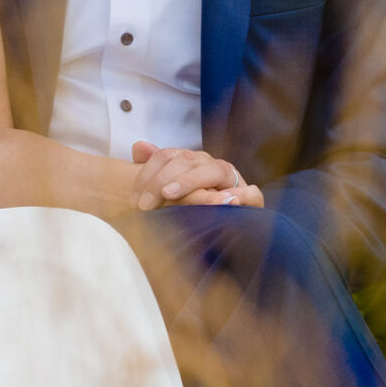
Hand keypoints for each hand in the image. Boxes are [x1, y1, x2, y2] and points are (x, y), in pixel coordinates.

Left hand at [131, 140, 262, 211]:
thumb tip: (139, 146)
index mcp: (192, 162)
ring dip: (190, 182)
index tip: (132, 198)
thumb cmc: (187, 214)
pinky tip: (225, 202)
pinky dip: (242, 196)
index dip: (148, 173)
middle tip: (143, 204)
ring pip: (216, 171)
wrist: (220, 241)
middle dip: (161, 180)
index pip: (167, 156)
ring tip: (170, 193)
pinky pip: (253, 194)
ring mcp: (233, 181)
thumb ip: (152, 170)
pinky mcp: (252, 200)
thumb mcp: (165, 194)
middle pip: (187, 161)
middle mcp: (212, 166)